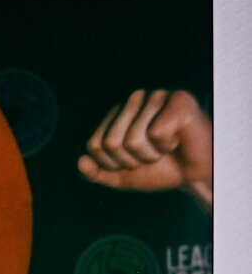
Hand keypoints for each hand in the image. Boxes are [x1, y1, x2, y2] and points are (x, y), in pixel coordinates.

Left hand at [77, 90, 211, 209]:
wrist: (193, 175)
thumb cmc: (160, 169)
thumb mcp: (122, 177)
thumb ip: (97, 173)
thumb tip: (80, 162)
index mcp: (117, 114)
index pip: (94, 145)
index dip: (113, 164)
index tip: (133, 161)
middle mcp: (134, 100)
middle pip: (111, 142)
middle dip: (131, 161)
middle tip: (151, 156)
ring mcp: (156, 96)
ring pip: (133, 140)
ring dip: (150, 155)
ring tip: (165, 148)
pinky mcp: (178, 99)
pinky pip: (157, 133)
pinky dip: (167, 146)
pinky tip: (178, 138)